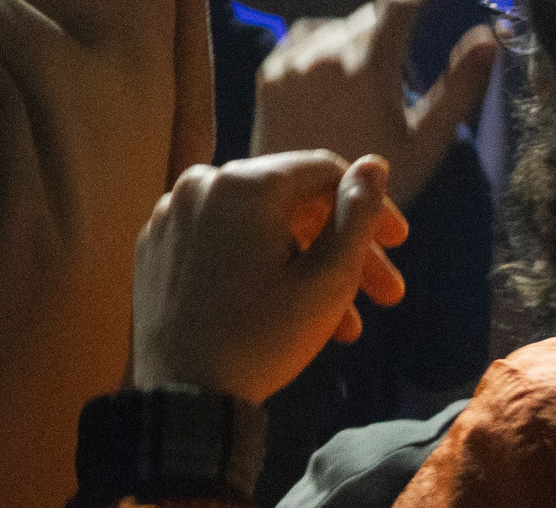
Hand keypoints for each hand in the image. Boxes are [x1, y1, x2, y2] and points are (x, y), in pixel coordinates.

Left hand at [131, 152, 409, 402]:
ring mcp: (172, 210)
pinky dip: (257, 263)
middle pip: (289, 201)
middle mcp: (200, 181)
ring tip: (345, 324)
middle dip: (341, 246)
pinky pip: (219, 238)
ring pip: (256, 224)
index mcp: (243, 182)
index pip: (322, 171)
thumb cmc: (263, 336)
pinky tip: (287, 308)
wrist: (183, 390)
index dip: (367, 205)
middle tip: (386, 296)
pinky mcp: (157, 240)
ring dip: (305, 264)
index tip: (399, 245)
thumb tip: (373, 164)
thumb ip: (356, 216)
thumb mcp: (327, 281)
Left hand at [252, 0, 499, 210]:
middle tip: (405, 54)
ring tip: (373, 67)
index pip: (396, 7)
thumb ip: (460, 88)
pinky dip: (324, 44)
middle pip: (366, 18)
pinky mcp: (267, 73)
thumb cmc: (377, 180)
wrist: (301, 210)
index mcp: (366, 69)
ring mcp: (289, 62)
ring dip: (357, 34)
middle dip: (390, 24)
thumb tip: (488, 36)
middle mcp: (323, 56)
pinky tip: (337, 71)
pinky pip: (301, 39)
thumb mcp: (428, 142)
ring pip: (333, 26)